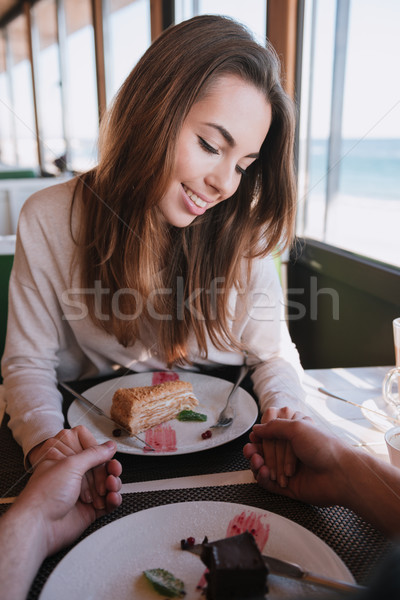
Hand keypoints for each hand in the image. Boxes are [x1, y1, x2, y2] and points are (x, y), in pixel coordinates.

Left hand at [17, 440, 121, 555]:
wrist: (39, 526)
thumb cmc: (44, 495)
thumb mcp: (70, 465)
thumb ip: (93, 454)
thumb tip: (108, 446)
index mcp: (65, 458)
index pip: (87, 446)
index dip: (98, 450)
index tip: (104, 454)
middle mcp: (73, 474)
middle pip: (101, 465)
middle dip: (108, 469)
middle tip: (111, 472)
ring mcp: (82, 492)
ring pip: (107, 483)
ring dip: (113, 483)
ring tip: (111, 485)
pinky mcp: (89, 509)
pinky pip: (108, 502)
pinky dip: (113, 499)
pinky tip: (112, 498)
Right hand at [244, 418, 349, 504]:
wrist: (340, 474)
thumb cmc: (323, 447)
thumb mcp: (296, 427)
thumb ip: (274, 426)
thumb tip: (257, 428)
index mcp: (294, 434)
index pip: (270, 433)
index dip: (261, 436)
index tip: (254, 438)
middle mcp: (291, 450)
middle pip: (264, 451)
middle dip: (256, 451)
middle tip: (252, 452)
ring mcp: (288, 469)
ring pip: (264, 467)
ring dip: (256, 464)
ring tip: (257, 463)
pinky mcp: (289, 486)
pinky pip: (269, 483)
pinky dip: (262, 478)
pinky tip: (263, 473)